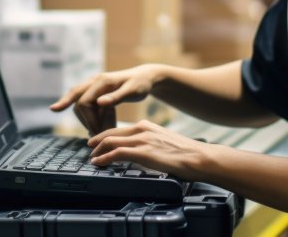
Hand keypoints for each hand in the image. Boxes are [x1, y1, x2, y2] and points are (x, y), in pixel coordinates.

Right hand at [49, 65, 159, 134]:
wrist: (145, 77)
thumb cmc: (140, 84)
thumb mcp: (132, 92)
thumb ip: (116, 97)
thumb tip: (98, 102)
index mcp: (101, 81)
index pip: (83, 103)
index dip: (88, 120)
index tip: (99, 132)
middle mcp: (93, 82)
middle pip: (77, 104)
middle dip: (85, 121)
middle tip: (97, 135)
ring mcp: (94, 86)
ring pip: (81, 106)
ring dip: (89, 120)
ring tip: (104, 130)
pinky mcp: (96, 92)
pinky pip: (88, 107)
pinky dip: (94, 118)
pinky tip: (105, 126)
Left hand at [87, 120, 212, 180]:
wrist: (198, 157)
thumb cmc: (185, 154)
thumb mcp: (163, 142)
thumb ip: (149, 143)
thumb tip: (141, 152)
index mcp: (146, 126)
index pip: (120, 128)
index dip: (106, 135)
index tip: (98, 141)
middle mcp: (142, 129)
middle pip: (111, 132)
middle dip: (97, 140)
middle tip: (89, 147)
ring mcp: (142, 140)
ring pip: (111, 141)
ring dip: (98, 150)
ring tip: (92, 157)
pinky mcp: (144, 152)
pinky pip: (118, 153)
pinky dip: (105, 157)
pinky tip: (99, 162)